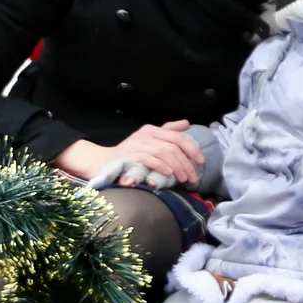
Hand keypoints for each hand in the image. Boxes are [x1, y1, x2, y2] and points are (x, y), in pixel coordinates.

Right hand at [58, 122, 199, 185]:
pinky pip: (149, 159)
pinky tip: (168, 174)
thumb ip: (167, 132)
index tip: (201, 162)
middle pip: (172, 145)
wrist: (102, 163)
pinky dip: (161, 167)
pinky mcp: (129, 156)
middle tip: (192, 178)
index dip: (192, 148)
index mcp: (151, 130)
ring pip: (163, 152)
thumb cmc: (129, 154)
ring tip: (182, 179)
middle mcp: (144, 134)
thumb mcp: (149, 141)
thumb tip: (186, 123)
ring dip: (176, 167)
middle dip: (186, 162)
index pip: (177, 136)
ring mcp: (136, 145)